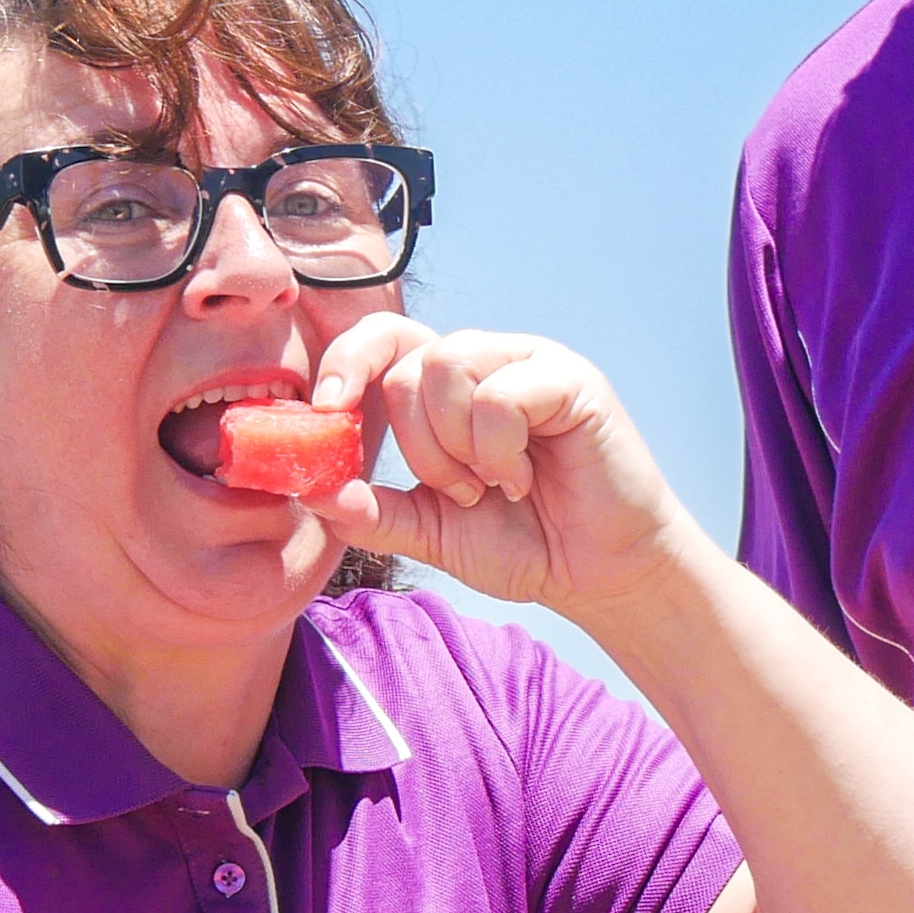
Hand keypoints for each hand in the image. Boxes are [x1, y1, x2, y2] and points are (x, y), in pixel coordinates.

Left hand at [302, 318, 696, 619]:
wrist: (599, 575)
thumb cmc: (525, 542)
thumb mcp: (431, 532)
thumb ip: (373, 511)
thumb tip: (314, 491)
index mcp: (448, 388)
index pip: (383, 338)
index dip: (347, 360)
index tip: (326, 408)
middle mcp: (487, 361)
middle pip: (406, 364)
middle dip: (417, 445)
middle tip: (459, 491)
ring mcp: (529, 364)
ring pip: (445, 365)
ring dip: (454, 446)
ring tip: (491, 484)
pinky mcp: (570, 380)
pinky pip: (499, 395)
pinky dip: (497, 450)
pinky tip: (523, 478)